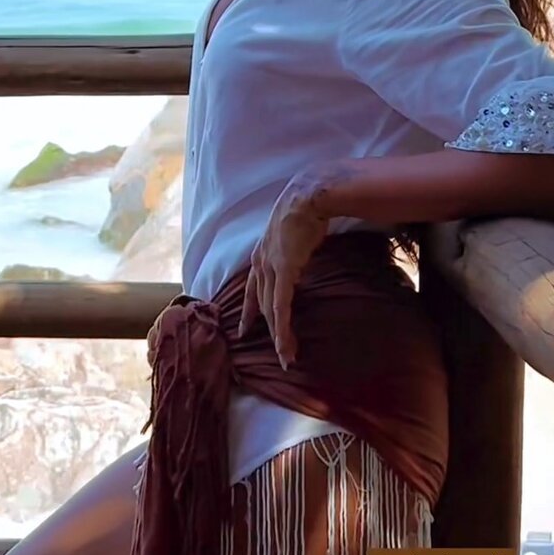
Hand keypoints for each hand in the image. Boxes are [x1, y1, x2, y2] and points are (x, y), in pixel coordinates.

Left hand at [238, 175, 329, 368]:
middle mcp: (261, 263)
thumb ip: (292, 248)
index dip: (250, 309)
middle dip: (268, 330)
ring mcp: (270, 268)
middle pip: (262, 304)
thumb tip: (301, 251)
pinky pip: (281, 307)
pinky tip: (286, 346)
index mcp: (262, 254)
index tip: (245, 327)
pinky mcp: (283, 272)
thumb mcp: (292, 233)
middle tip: (278, 353)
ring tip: (287, 357)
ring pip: (271, 311)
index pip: (253, 288)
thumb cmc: (305, 210)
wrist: (308, 197)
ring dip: (279, 336)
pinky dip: (283, 329)